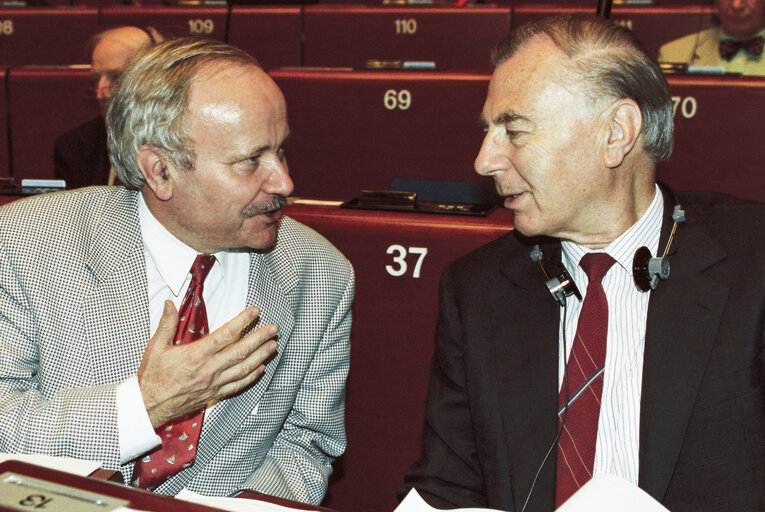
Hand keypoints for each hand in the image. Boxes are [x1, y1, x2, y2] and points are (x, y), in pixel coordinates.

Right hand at [137, 300, 277, 427]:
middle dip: (260, 338)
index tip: (255, 312)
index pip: (226, 334)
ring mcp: (214, 383)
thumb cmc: (152, 376)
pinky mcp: (214, 394)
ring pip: (244, 368)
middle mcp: (209, 369)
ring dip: (261, 356)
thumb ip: (166, 324)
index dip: (243, 321)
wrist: (149, 406)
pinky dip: (251, 376)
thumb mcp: (155, 347)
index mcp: (196, 354)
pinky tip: (261, 368)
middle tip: (274, 329)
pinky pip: (238, 385)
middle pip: (241, 351)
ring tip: (273, 345)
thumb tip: (170, 303)